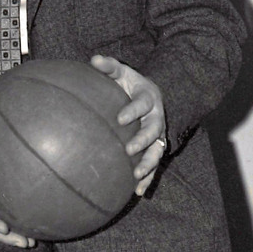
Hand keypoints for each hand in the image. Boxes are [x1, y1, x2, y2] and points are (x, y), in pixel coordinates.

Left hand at [91, 55, 166, 195]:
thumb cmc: (129, 83)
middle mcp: (157, 117)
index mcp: (149, 98)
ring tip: (136, 174)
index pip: (143, 104)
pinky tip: (138, 192)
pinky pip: (154, 165)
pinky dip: (148, 179)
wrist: (149, 95)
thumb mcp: (121, 72)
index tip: (121, 118)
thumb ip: (108, 66)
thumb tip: (93, 59)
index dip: (134, 111)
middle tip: (129, 148)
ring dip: (148, 164)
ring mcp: (158, 135)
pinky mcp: (155, 148)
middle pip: (154, 130)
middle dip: (143, 140)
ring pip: (157, 151)